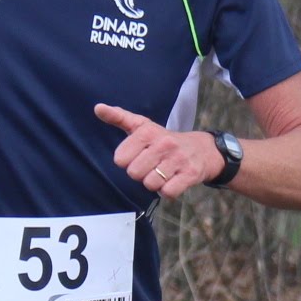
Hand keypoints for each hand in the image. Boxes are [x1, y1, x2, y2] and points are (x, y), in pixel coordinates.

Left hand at [94, 103, 220, 200]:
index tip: (138, 156)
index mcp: (148, 131)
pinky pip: (168, 192)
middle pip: (134, 173)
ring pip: (150, 184)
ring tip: (163, 173)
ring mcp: (178, 159)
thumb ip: (118, 118)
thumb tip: (98, 108)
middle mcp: (164, 143)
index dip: (127, 161)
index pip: (121, 158)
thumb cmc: (164, 140)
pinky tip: (173, 180)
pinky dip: (168, 191)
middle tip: (152, 166)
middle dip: (141, 174)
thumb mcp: (142, 126)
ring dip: (155, 183)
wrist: (202, 150)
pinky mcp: (190, 174)